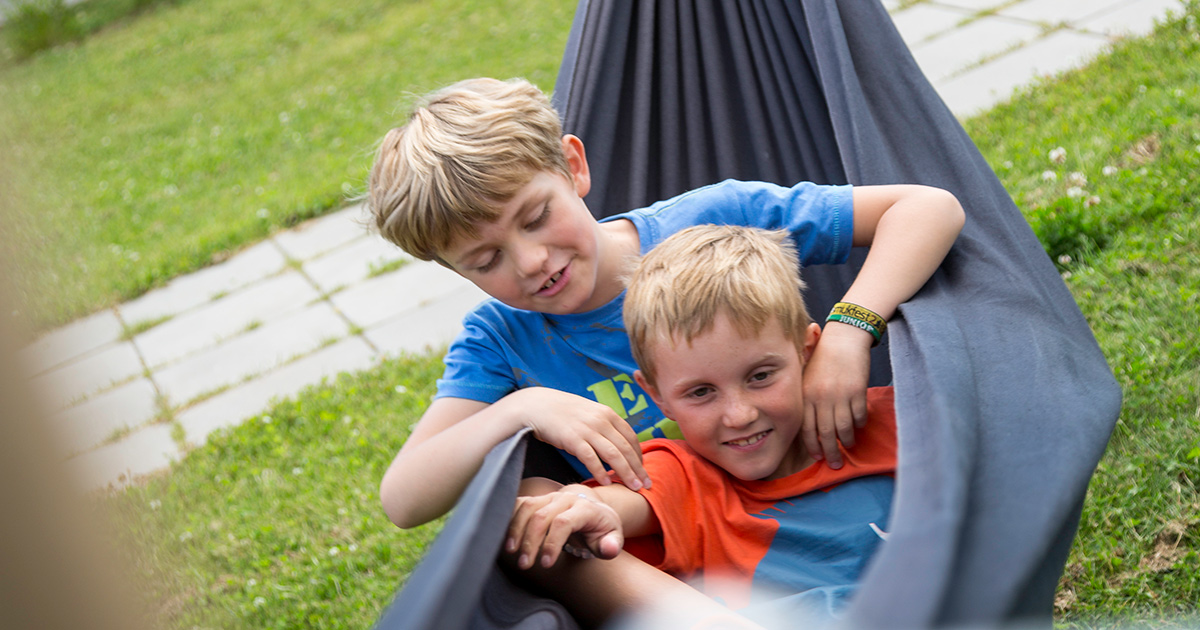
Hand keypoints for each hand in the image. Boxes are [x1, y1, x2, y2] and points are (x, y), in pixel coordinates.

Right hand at [495, 387, 650, 490]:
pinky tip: (607, 483)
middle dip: (638, 469)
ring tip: (633, 487)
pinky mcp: (573, 439)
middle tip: (646, 485)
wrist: (537, 405)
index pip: (631, 437)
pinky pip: (591, 459)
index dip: (640, 456)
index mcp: (608, 414)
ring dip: (626, 473)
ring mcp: (587, 429)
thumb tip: (617, 445)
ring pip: (614, 455)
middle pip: (626, 448)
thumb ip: (604, 426)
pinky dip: (601, 472)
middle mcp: (601, 421)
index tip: (643, 470)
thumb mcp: (590, 413)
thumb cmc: (564, 412)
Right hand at [507, 486, 624, 569]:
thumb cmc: (602, 528)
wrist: (593, 510)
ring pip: (527, 507)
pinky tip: (503, 535)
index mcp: (585, 507)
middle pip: (541, 516)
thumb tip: (608, 549)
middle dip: (531, 542)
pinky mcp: (539, 498)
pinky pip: (520, 502)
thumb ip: (612, 545)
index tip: (546, 564)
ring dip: (516, 530)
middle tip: (525, 564)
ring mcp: (550, 496)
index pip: (563, 522)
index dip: (552, 543)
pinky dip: (509, 517)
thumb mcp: (612, 537)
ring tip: (511, 552)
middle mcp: (566, 498)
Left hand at [802, 324, 870, 468]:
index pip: (806, 427)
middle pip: (825, 432)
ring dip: (847, 440)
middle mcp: (821, 397)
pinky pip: (859, 415)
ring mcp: (839, 395)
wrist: (844, 337)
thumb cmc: (824, 357)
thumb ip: (807, 398)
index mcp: (806, 395)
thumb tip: (810, 424)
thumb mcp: (807, 376)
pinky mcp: (857, 391)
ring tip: (849, 446)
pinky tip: (859, 426)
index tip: (817, 456)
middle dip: (830, 451)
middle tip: (835, 464)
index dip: (812, 444)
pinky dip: (859, 424)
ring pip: (843, 427)